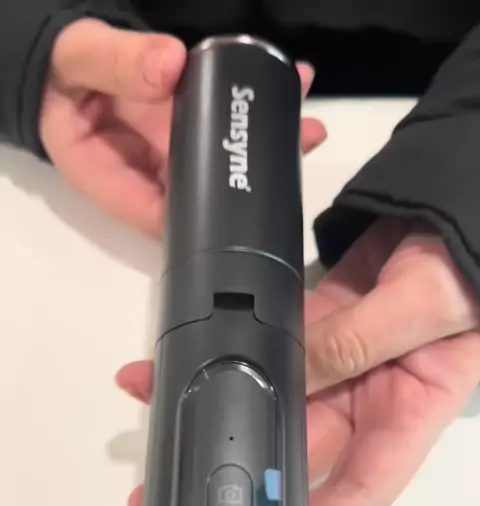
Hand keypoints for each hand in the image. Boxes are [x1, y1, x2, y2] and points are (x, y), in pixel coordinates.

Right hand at [40, 18, 324, 236]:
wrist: (66, 67)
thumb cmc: (63, 73)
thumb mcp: (79, 61)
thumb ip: (117, 63)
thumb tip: (168, 66)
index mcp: (113, 180)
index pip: (161, 216)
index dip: (205, 220)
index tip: (247, 199)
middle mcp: (149, 177)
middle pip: (203, 196)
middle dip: (250, 180)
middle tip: (297, 145)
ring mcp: (171, 157)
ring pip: (220, 166)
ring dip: (262, 148)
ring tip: (305, 124)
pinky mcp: (185, 133)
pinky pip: (220, 132)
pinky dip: (250, 119)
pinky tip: (287, 95)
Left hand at [116, 218, 479, 505]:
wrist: (453, 203)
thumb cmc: (467, 268)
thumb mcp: (423, 308)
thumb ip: (358, 342)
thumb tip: (296, 368)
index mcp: (406, 417)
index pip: (356, 489)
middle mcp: (367, 401)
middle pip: (296, 447)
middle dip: (239, 469)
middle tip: (173, 494)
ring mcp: (338, 363)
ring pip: (272, 395)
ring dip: (220, 406)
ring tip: (154, 417)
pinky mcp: (316, 325)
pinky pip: (268, 345)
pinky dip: (229, 351)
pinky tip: (184, 361)